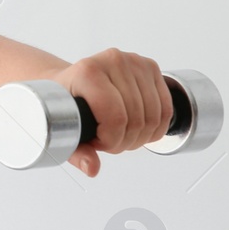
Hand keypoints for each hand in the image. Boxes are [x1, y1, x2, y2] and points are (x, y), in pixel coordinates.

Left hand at [51, 48, 173, 176]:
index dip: (111, 140)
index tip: (98, 143)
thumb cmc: (65, 103)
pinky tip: (138, 129)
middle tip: (108, 142)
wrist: (68, 81)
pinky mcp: (150, 67)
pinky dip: (156, 127)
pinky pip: (166, 108)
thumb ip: (76, 152)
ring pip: (154, 116)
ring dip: (141, 136)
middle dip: (125, 141)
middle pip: (137, 119)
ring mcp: (134, 62)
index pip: (115, 117)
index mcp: (88, 72)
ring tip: (120, 135)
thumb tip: (92, 168)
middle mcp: (113, 61)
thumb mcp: (62, 128)